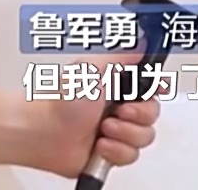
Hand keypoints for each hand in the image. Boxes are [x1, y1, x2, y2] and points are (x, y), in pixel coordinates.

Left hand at [26, 57, 162, 177]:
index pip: (152, 86)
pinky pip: (130, 156)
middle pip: (153, 114)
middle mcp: (119, 109)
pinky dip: (116, 151)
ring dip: (126, 134)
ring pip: (144, 137)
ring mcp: (116, 133)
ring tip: (105, 129)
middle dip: (139, 115)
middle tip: (120, 111)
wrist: (40, 132)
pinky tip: (100, 144)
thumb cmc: (59, 101)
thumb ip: (122, 56)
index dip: (158, 88)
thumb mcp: (92, 68)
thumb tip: (140, 41)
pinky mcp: (110, 154)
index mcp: (118, 87)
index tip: (156, 89)